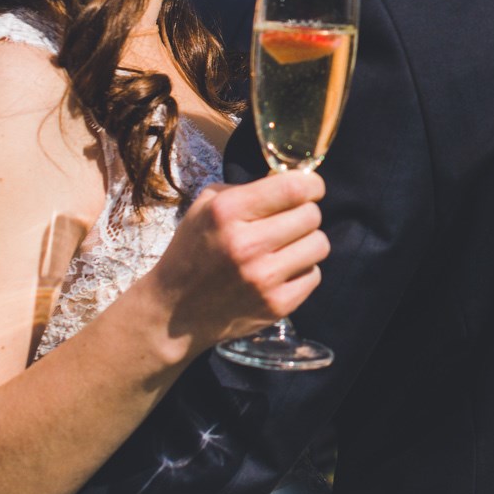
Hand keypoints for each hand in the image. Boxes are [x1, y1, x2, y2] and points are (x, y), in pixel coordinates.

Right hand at [149, 170, 328, 346]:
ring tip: (286, 248)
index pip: (294, 188)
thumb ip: (248, 188)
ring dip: (307, 243)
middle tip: (290, 222)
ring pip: (320, 245)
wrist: (174, 313)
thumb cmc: (193, 250)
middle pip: (312, 215)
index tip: (310, 189)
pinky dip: (302, 271)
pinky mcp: (276, 306)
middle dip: (305, 214)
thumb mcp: (206, 207)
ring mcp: (263, 278)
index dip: (311, 185)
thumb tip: (295, 180)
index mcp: (227, 212)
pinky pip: (314, 276)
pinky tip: (281, 272)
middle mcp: (246, 245)